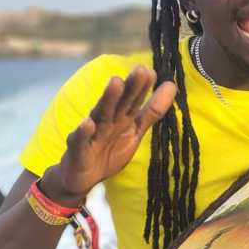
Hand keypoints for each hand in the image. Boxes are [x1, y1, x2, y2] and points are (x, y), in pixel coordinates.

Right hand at [43, 67, 176, 201]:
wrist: (82, 178)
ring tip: (116, 82)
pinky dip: (83, 131)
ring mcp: (91, 134)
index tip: (152, 72)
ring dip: (108, 99)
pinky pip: (79, 140)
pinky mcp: (77, 149)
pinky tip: (87, 123)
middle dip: (129, 87)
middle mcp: (106, 121)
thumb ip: (152, 111)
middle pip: (119, 103)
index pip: (134, 100)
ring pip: (100, 114)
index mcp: (121, 117)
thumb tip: (171, 85)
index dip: (143, 88)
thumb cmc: (109, 151)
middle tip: (140, 70)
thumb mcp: (135, 131)